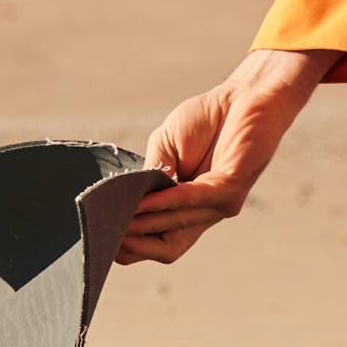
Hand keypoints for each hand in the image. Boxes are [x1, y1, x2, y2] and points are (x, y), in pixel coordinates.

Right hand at [121, 49, 332, 265]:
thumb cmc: (207, 121)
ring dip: (144, 223)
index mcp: (185, 208)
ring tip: (118, 217)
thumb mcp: (164, 149)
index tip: (101, 233)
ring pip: (175, 229)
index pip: (156, 241)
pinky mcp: (230, 189)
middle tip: (105, 235)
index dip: (129, 244)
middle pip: (165, 249)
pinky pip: (191, 200)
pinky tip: (145, 199)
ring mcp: (218, 206)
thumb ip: (150, 175)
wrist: (245, 97)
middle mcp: (203, 214)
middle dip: (133, 246)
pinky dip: (165, 201)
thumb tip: (131, 203)